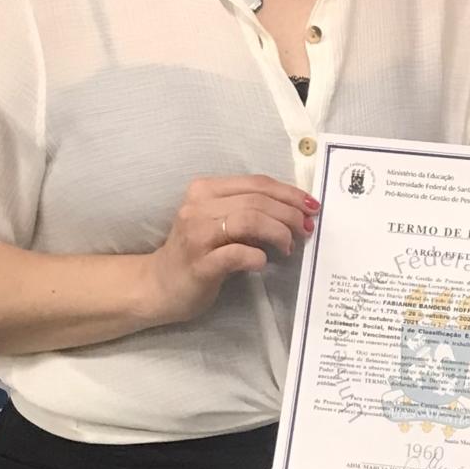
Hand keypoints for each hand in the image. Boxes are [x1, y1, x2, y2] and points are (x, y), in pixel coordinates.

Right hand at [141, 174, 316, 325]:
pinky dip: (256, 256)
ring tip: (289, 246)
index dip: (289, 193)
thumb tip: (295, 211)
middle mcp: (197, 206)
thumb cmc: (197, 252)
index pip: (256, 183)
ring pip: (249, 221)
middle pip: (257, 201)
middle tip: (307, 229)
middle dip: (290, 214)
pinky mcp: (199, 264)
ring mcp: (196, 235)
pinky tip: (263, 262)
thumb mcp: (220, 223)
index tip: (311, 206)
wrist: (158, 286)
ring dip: (278, 232)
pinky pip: (236, 254)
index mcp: (204, 189)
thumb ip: (249, 210)